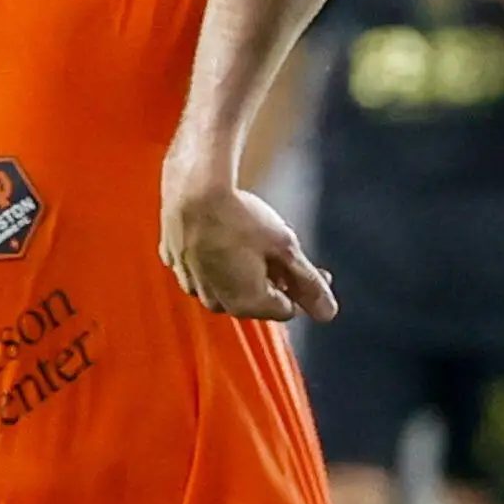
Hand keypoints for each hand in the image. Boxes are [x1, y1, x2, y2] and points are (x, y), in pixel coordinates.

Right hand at [162, 158, 336, 322]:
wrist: (193, 189)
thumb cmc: (240, 218)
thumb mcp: (286, 248)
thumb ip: (309, 284)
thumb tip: (328, 314)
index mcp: (246, 304)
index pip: (286, 309)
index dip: (302, 288)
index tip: (310, 266)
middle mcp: (215, 302)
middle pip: (256, 299)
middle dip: (273, 280)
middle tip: (284, 250)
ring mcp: (191, 284)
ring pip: (227, 284)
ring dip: (243, 269)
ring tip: (252, 239)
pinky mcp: (174, 263)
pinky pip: (201, 268)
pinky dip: (214, 257)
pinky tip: (221, 234)